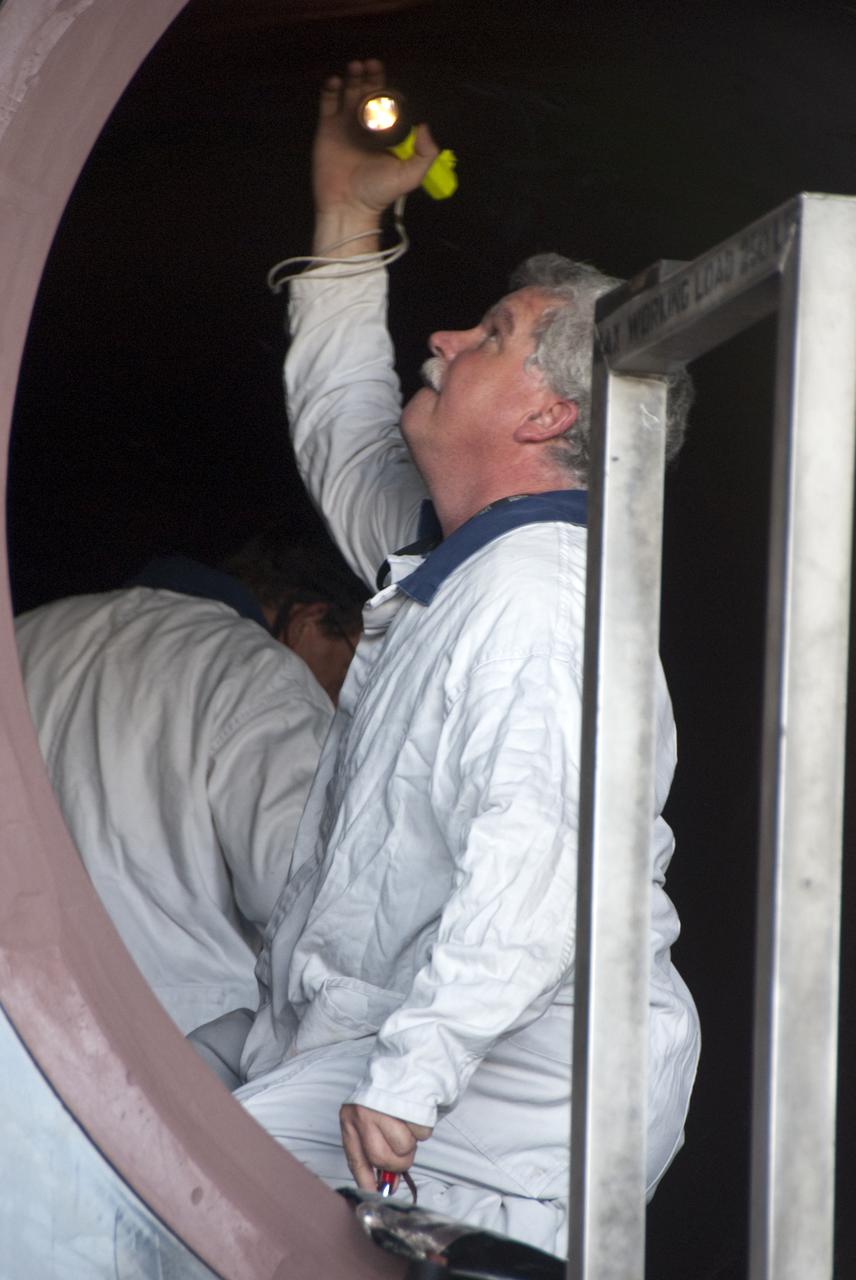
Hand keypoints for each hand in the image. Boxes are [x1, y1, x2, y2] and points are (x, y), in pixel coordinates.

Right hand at [311, 59, 438, 254]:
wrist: (348, 206)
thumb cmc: (378, 192)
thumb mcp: (410, 175)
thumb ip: (425, 153)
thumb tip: (425, 126)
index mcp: (386, 134)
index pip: (389, 103)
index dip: (389, 89)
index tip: (389, 81)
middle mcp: (366, 126)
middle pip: (369, 93)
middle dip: (371, 77)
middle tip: (372, 65)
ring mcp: (345, 125)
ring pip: (348, 92)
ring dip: (353, 77)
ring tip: (355, 67)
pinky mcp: (327, 128)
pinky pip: (327, 103)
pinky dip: (330, 89)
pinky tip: (335, 81)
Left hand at [339, 1102, 432, 1191]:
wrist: (402, 1059)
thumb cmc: (384, 1095)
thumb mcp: (368, 1119)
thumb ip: (374, 1150)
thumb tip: (388, 1183)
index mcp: (350, 1120)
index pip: (356, 1159)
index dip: (367, 1181)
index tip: (378, 1192)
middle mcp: (363, 1114)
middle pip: (382, 1158)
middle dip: (398, 1162)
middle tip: (403, 1151)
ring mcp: (385, 1108)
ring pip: (403, 1148)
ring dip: (411, 1143)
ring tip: (407, 1125)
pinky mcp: (407, 1102)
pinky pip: (420, 1133)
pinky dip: (422, 1128)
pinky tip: (415, 1114)